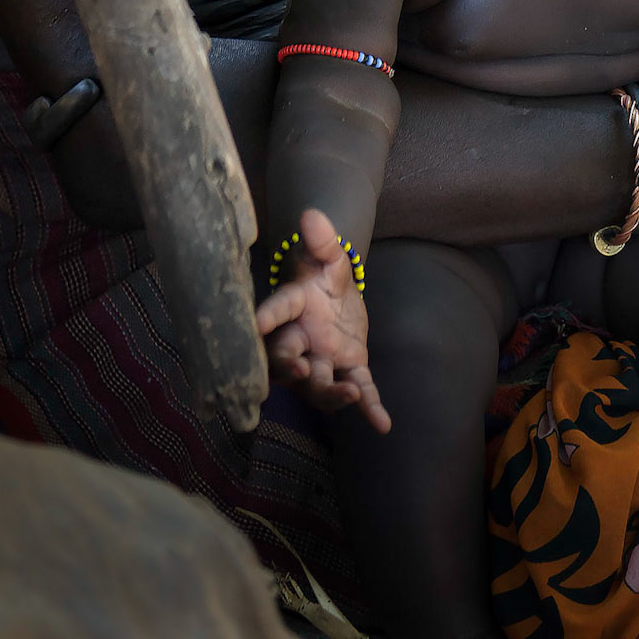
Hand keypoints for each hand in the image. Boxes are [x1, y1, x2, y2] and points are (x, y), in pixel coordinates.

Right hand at [255, 208, 390, 431]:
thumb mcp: (330, 258)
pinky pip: (358, 388)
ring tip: (349, 392)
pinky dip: (370, 406)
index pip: (278, 310)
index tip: (255, 324)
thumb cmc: (325, 276)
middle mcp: (302, 338)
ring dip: (330, 391)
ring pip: (319, 382)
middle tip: (297, 367)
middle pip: (287, 358)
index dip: (267, 317)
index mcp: (294, 306)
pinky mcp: (349, 367)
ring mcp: (324, 357)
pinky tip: (384, 425)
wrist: (339, 296)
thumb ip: (323, 241)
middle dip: (288, 365)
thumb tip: (312, 214)